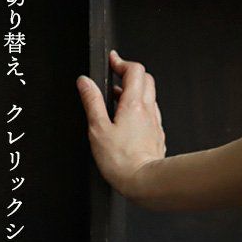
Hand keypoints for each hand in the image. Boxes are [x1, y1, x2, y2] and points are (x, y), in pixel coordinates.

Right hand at [76, 49, 166, 199]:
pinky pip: (150, 112)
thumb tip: (85, 82)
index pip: (135, 70)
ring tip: (115, 99)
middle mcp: (149, 110)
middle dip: (129, 73)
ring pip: (149, 96)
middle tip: (113, 76)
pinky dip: (139, 107)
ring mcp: (155, 121)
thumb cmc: (121, 160)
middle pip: (145, 79)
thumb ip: (92, 102)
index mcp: (134, 104)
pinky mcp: (156, 133)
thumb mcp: (98, 128)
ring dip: (133, 91)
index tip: (111, 60)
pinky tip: (127, 119)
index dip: (121, 62)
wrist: (144, 181)